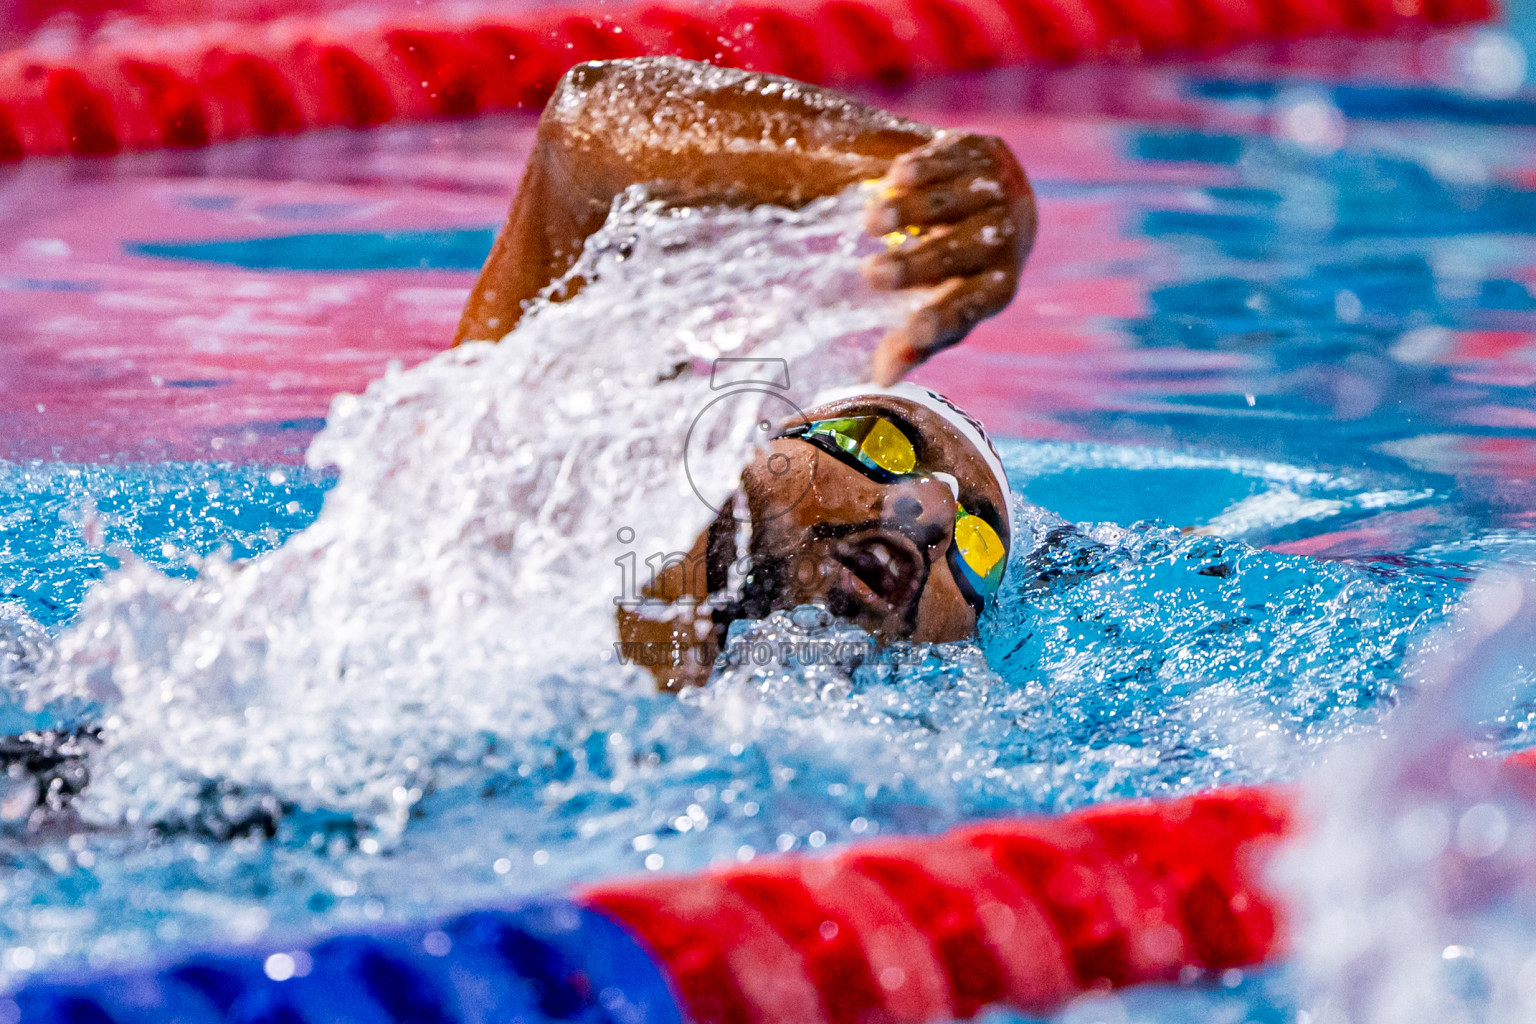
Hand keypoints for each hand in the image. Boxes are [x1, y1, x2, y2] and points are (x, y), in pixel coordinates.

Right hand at [862, 131, 1036, 385]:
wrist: (996, 194)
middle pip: (960, 253)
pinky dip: (924, 168)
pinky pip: (953, 159)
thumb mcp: (938, 302)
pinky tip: (894, 177)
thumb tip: (880, 381)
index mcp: (995, 286)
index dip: (943, 319)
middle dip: (916, 265)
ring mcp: (996, 193)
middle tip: (871, 276)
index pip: (970, 306)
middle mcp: (1003, 240)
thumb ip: (913, 341)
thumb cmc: (957, 267)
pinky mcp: (981, 152)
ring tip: (870, 222)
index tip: (914, 332)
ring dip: (913, 211)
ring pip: (955, 203)